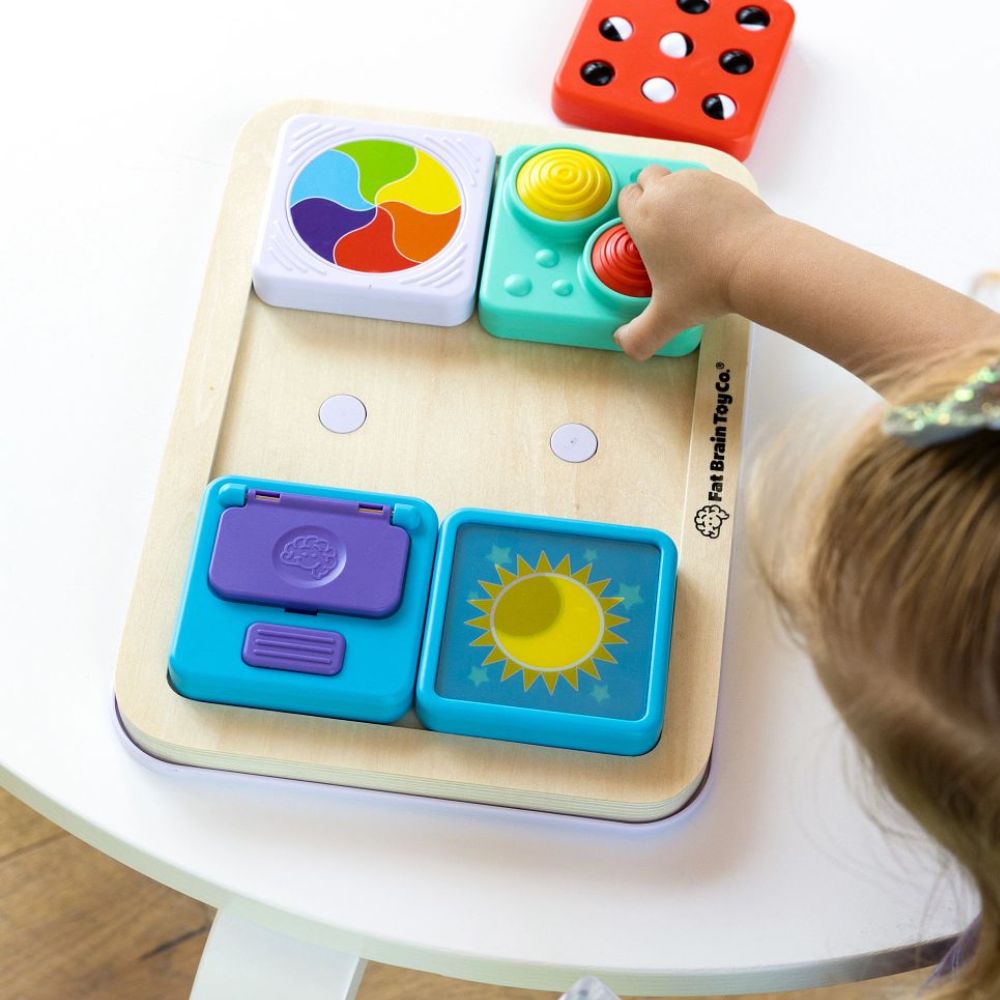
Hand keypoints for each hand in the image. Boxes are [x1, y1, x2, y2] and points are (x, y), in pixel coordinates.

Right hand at [615, 166, 773, 359]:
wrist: (757, 262)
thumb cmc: (708, 285)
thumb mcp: (667, 319)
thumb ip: (639, 337)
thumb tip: (624, 346)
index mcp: (644, 217)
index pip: (625, 198)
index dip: (630, 213)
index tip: (639, 232)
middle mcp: (667, 191)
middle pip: (647, 177)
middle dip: (649, 194)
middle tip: (661, 225)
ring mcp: (698, 182)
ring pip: (677, 176)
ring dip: (677, 193)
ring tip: (690, 226)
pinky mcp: (726, 181)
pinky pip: (706, 181)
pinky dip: (705, 196)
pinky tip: (715, 224)